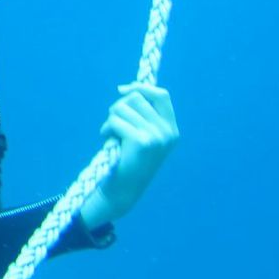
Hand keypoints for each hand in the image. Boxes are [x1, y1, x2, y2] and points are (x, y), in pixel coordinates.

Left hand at [79, 82, 179, 228]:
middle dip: (119, 107)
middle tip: (113, 123)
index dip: (142, 87)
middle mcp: (168, 132)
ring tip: (110, 134)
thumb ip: (141, 115)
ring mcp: (157, 136)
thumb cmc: (128, 160)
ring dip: (111, 119)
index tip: (122, 89)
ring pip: (123, 107)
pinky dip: (107, 128)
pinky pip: (116, 120)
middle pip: (138, 98)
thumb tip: (126, 88)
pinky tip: (106, 139)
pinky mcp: (142, 142)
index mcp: (172, 130)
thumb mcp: (142, 136)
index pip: (162, 95)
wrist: (123, 190)